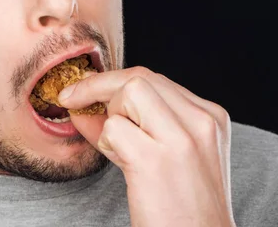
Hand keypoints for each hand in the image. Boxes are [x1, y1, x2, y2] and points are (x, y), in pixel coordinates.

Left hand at [59, 66, 234, 226]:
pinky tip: (121, 162)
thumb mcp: (165, 153)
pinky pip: (113, 128)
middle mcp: (201, 122)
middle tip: (73, 100)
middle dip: (98, 86)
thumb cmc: (179, 205)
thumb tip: (83, 102)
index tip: (83, 90)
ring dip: (110, 116)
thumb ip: (132, 122)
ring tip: (121, 148)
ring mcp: (181, 139)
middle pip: (138, 77)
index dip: (111, 82)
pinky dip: (106, 142)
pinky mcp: (155, 160)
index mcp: (209, 117)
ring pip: (127, 92)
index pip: (153, 79)